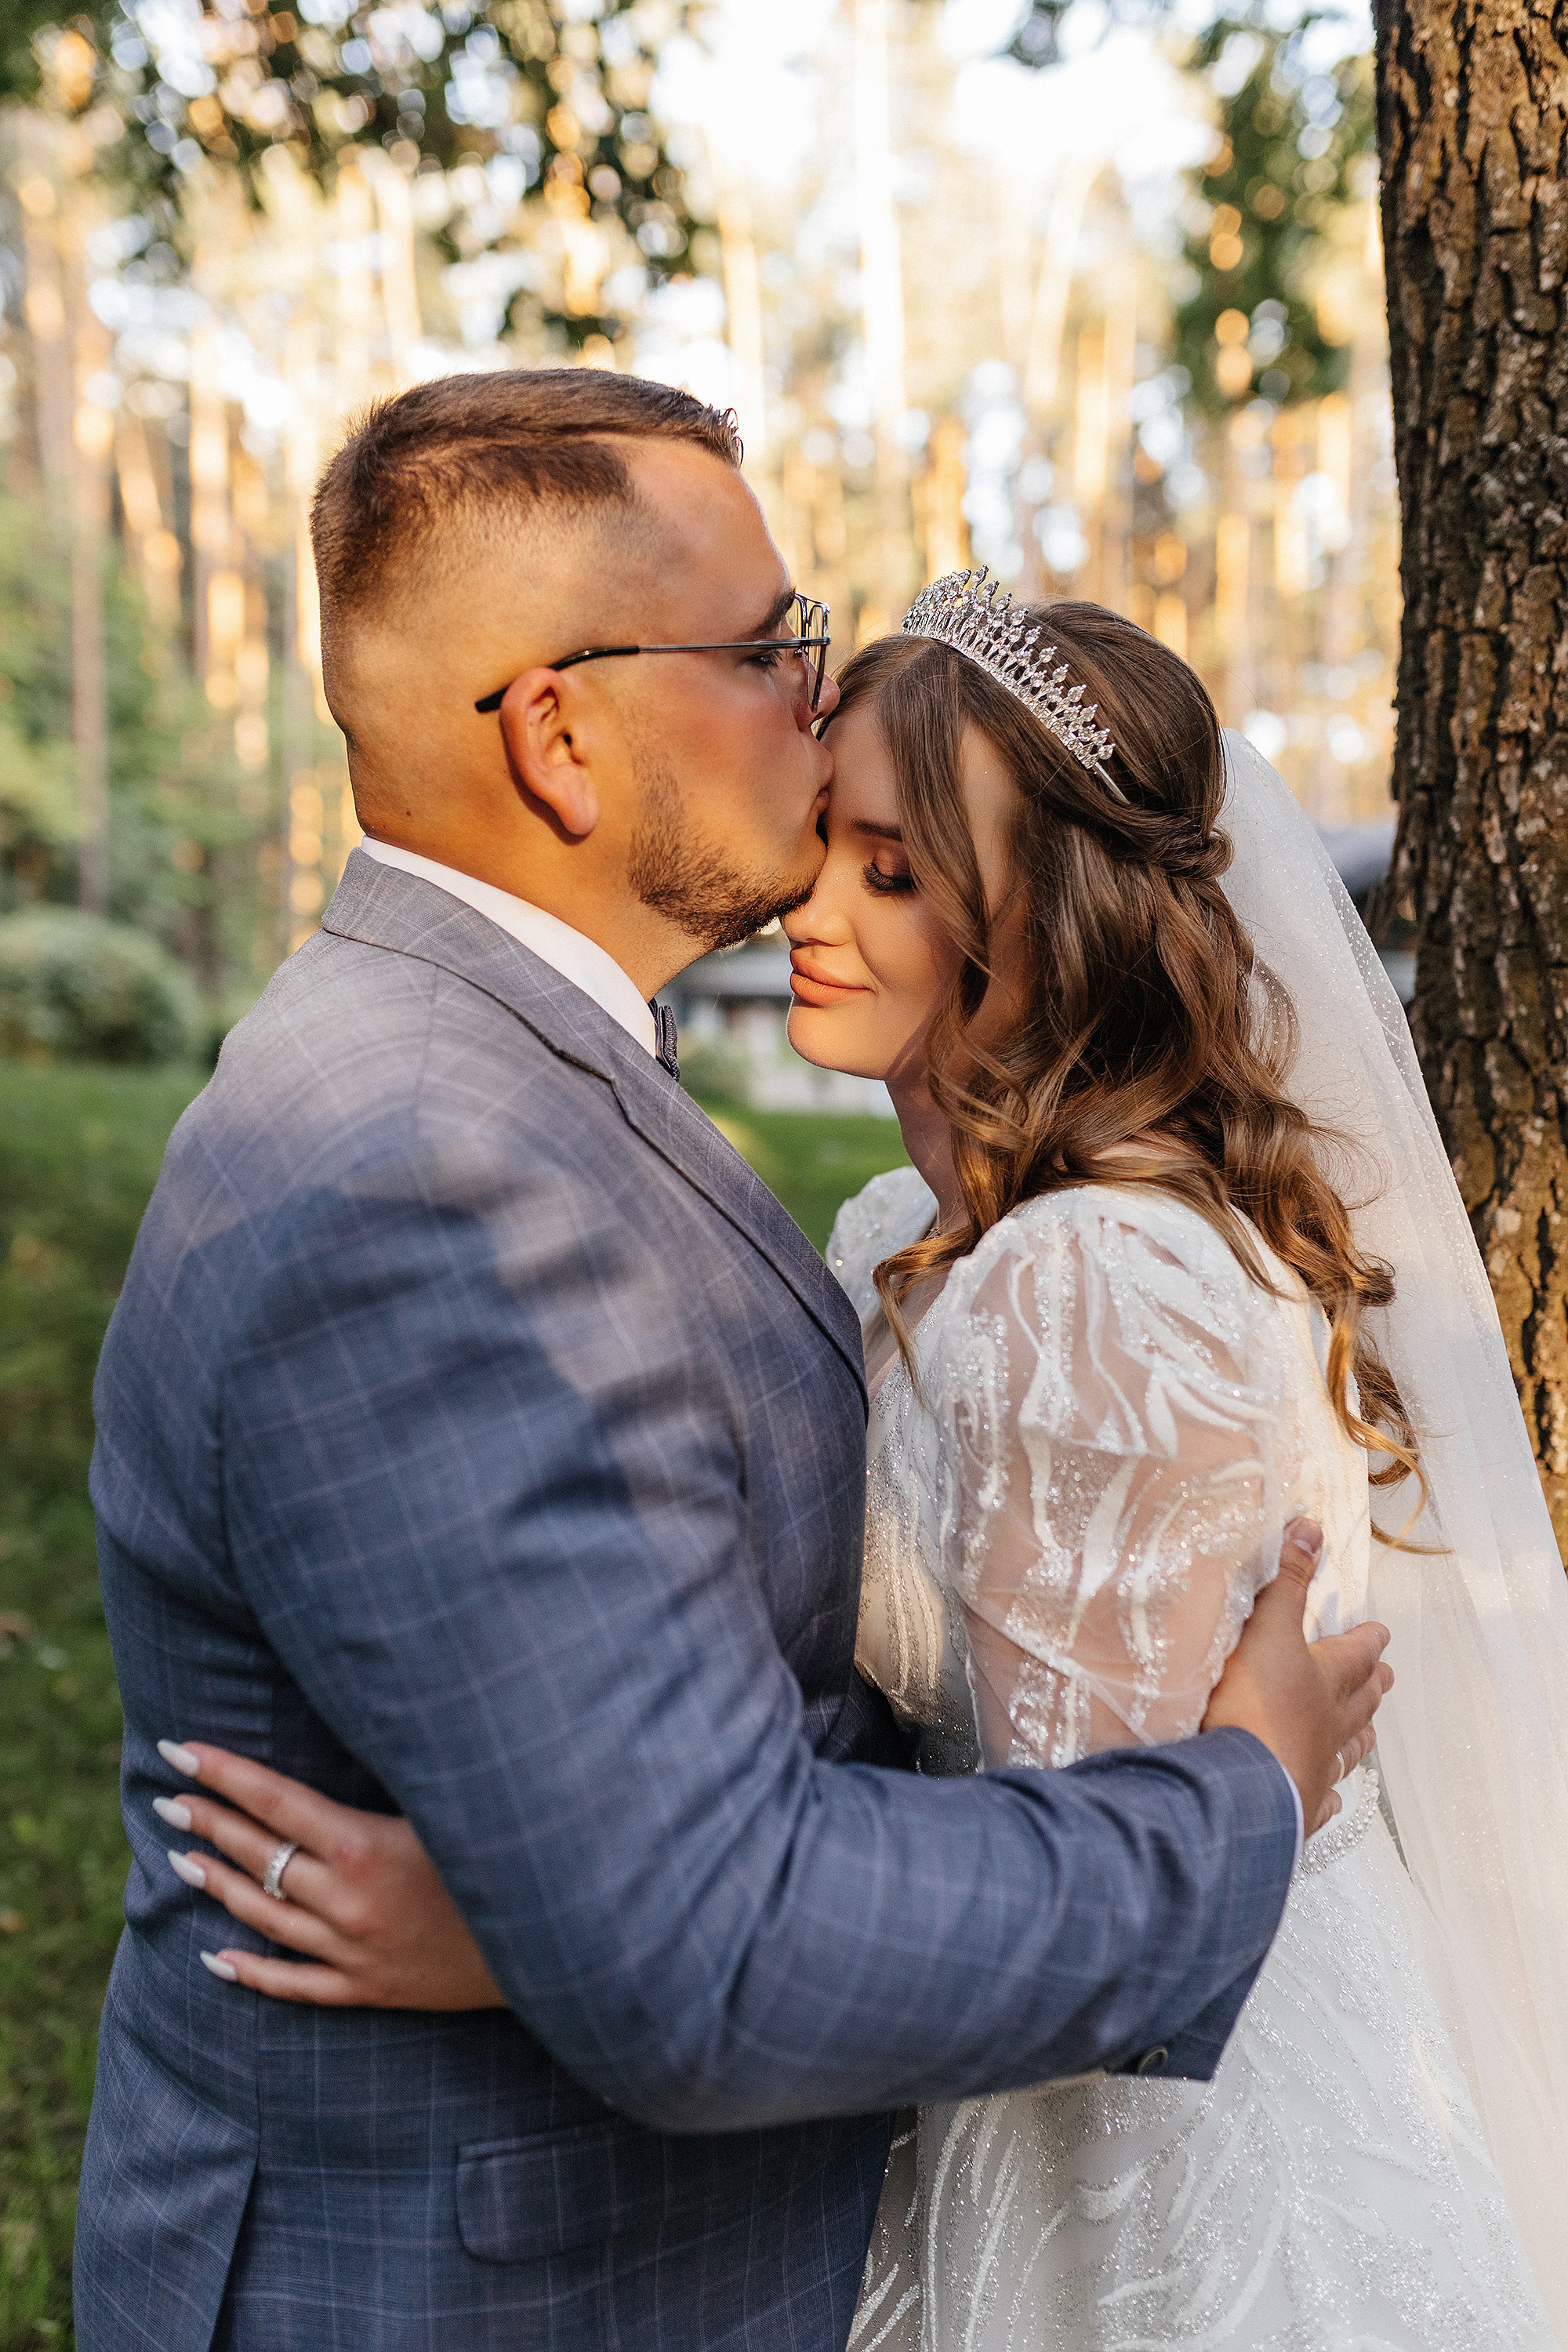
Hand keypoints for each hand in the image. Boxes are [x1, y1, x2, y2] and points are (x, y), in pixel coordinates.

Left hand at [153, 1739, 505, 2008]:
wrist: (554, 1947)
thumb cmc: (510, 1850)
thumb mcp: (451, 1804)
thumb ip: (397, 1778)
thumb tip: (352, 1733)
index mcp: (365, 1846)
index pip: (274, 1800)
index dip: (223, 1773)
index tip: (180, 1750)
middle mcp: (348, 1901)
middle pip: (259, 1853)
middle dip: (208, 1820)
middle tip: (168, 1797)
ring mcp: (354, 1950)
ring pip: (263, 1917)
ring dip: (220, 1883)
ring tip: (183, 1858)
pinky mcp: (369, 1990)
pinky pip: (294, 1985)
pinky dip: (251, 1971)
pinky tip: (216, 1957)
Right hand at [1202, 1519, 1392, 1834]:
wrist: (1238, 1783)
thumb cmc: (1251, 1701)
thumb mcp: (1264, 1625)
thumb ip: (1285, 1578)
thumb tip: (1311, 1528)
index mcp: (1326, 1677)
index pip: (1358, 1652)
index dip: (1369, 1640)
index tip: (1381, 1632)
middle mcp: (1331, 1723)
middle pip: (1361, 1701)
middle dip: (1373, 1686)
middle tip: (1386, 1678)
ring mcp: (1316, 1766)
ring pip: (1347, 1749)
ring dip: (1359, 1737)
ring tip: (1369, 1735)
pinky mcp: (1299, 1805)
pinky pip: (1322, 1798)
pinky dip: (1329, 1794)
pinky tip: (1331, 1797)